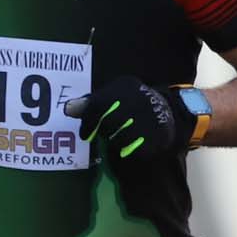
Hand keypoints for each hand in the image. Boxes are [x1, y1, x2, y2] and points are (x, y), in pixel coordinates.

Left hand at [67, 78, 186, 170]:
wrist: (168, 112)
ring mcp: (148, 119)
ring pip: (119, 139)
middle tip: (107, 134)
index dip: (88, 122)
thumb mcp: (113, 95)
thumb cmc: (132, 103)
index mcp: (125, 87)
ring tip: (121, 135)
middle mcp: (137, 101)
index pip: (98, 105)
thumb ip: (91, 102)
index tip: (85, 134)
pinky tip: (131, 143)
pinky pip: (132, 149)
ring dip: (115, 141)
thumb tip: (68, 109)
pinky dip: (128, 149)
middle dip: (104, 132)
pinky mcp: (155, 137)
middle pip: (108, 124)